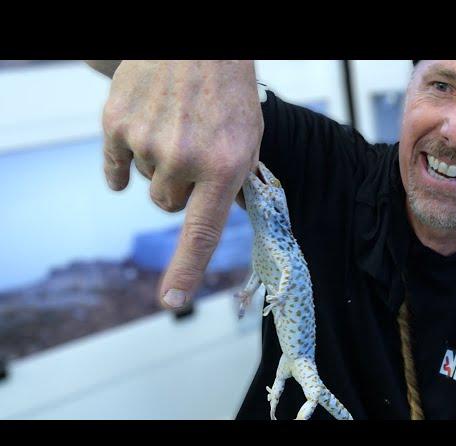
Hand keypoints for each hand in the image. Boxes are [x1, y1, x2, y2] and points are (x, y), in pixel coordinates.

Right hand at [100, 60, 263, 308]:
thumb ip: (230, 181)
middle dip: (180, 188)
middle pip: (167, 205)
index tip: (173, 300)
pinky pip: (115, 168)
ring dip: (158, 167)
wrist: (199, 43)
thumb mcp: (248, 139)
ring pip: (145, 183)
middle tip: (192, 152)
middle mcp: (183, 158)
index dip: (186, 270)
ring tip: (176, 128)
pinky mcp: (116, 122)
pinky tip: (137, 142)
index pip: (201, 233)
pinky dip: (122, 164)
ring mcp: (145, 140)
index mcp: (223, 166)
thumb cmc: (229, 90)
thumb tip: (213, 215)